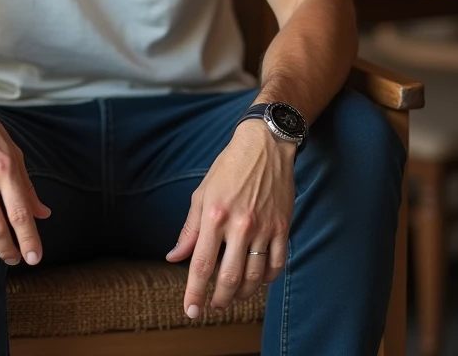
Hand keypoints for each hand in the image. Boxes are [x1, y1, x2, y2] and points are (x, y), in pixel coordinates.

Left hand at [165, 119, 294, 317]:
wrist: (264, 145)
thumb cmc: (229, 168)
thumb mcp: (202, 194)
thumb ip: (189, 230)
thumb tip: (174, 257)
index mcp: (214, 215)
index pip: (202, 264)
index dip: (195, 292)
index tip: (190, 311)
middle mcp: (239, 225)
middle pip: (229, 278)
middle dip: (219, 300)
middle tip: (213, 307)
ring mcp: (264, 227)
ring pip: (254, 277)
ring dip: (242, 294)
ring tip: (233, 297)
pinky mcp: (283, 226)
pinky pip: (276, 264)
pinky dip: (267, 279)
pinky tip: (258, 280)